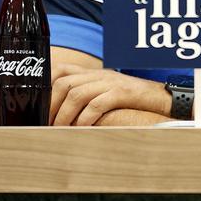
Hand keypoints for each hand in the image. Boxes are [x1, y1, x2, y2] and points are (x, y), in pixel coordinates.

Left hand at [49, 64, 170, 125]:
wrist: (163, 97)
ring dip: (64, 115)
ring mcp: (110, 82)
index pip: (60, 69)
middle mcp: (99, 74)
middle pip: (64, 83)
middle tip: (46, 124)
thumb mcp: (107, 92)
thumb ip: (88, 97)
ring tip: (60, 130)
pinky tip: (80, 130)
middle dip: (51, 105)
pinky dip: (84, 119)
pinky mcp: (122, 93)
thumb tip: (63, 116)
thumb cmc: (133, 100)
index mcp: (93, 73)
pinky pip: (97, 104)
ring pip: (77, 93)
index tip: (38, 106)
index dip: (44, 85)